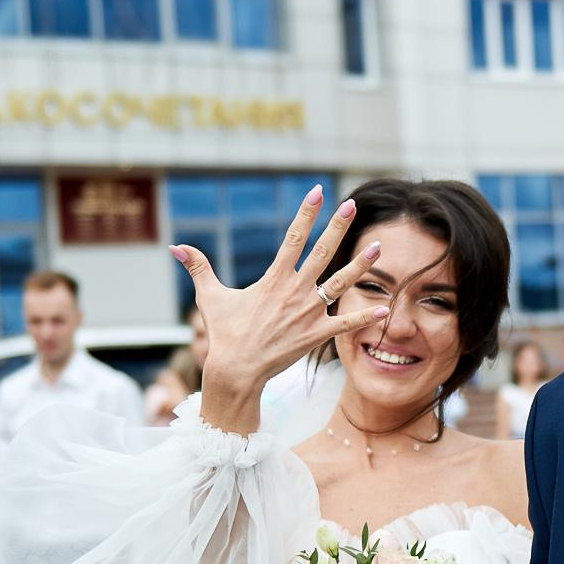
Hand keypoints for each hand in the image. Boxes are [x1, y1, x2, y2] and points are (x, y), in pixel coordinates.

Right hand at [171, 185, 388, 430]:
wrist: (236, 371)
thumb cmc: (225, 334)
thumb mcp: (210, 296)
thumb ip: (198, 267)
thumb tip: (176, 247)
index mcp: (273, 279)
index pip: (293, 237)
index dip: (306, 213)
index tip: (317, 191)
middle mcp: (294, 291)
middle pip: (321, 252)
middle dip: (337, 227)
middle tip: (351, 205)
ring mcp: (308, 313)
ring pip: (340, 283)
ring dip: (360, 266)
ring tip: (378, 248)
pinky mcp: (317, 335)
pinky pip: (345, 324)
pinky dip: (366, 317)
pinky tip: (387, 308)